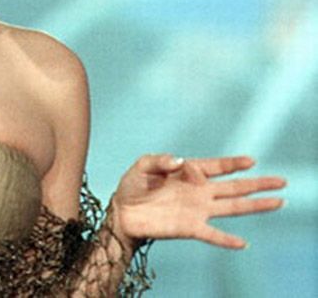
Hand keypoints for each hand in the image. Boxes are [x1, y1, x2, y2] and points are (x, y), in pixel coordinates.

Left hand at [110, 154, 285, 248]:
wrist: (122, 212)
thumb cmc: (132, 185)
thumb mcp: (142, 165)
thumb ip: (160, 160)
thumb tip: (181, 162)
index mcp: (189, 172)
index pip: (217, 166)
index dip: (233, 163)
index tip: (250, 161)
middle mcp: (198, 191)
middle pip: (234, 186)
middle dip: (257, 183)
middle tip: (281, 180)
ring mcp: (197, 210)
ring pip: (232, 207)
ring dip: (255, 205)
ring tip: (278, 202)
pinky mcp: (189, 227)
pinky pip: (212, 235)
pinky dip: (226, 240)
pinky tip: (242, 243)